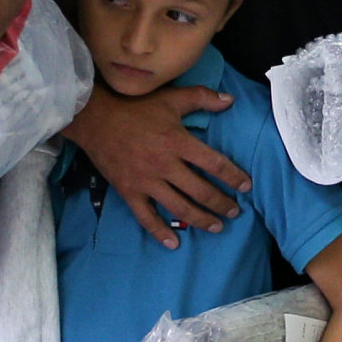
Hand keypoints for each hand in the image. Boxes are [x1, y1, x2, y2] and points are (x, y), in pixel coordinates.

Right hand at [63, 80, 245, 249]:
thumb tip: (229, 100)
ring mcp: (146, 181)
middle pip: (200, 191)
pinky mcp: (129, 192)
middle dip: (221, 204)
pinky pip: (146, 217)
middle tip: (234, 212)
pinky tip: (174, 243)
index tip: (246, 186)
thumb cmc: (135, 107)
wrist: (95, 118)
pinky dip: (160, 232)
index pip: (214, 164)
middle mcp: (165, 165)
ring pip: (179, 207)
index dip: (234, 176)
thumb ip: (202, 97)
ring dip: (201, 220)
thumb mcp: (170, 97)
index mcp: (178, 142)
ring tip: (216, 227)